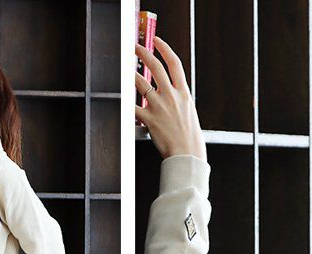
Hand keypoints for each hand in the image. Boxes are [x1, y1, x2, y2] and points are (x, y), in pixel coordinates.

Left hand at [135, 36, 206, 161]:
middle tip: (135, 47)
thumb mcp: (189, 113)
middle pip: (155, 66)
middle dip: (143, 52)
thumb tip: (169, 94)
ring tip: (125, 69)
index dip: (165, 48)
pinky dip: (126, 102)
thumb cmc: (190, 139)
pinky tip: (122, 98)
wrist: (187, 154)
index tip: (157, 41)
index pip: (174, 63)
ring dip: (130, 73)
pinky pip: (133, 107)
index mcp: (184, 93)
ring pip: (140, 82)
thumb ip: (178, 100)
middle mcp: (171, 96)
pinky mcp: (149, 119)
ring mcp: (159, 106)